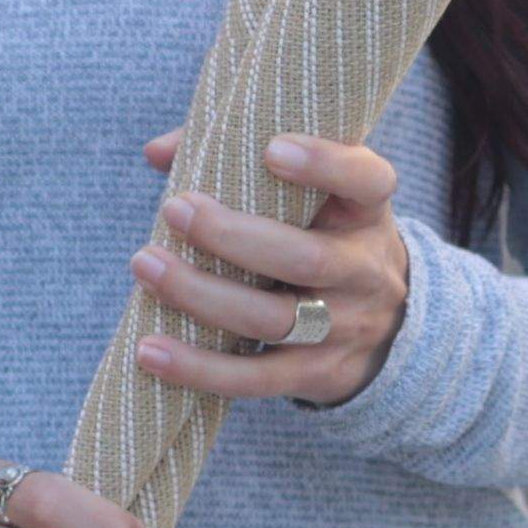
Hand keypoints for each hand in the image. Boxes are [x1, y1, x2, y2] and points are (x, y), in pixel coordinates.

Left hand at [129, 130, 409, 409]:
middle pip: (306, 259)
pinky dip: (198, 368)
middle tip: (174, 209)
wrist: (384, 323)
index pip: (368, 180)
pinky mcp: (317, 374)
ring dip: (200, 294)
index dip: (326, 164)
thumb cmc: (318, 234)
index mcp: (366, 212)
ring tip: (144, 266)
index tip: (272, 149)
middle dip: (232, 236)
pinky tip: (149, 351)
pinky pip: (256, 379)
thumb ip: (237, 160)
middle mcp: (365, 270)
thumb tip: (157, 152)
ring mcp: (347, 328)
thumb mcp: (309, 194)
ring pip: (274, 320)